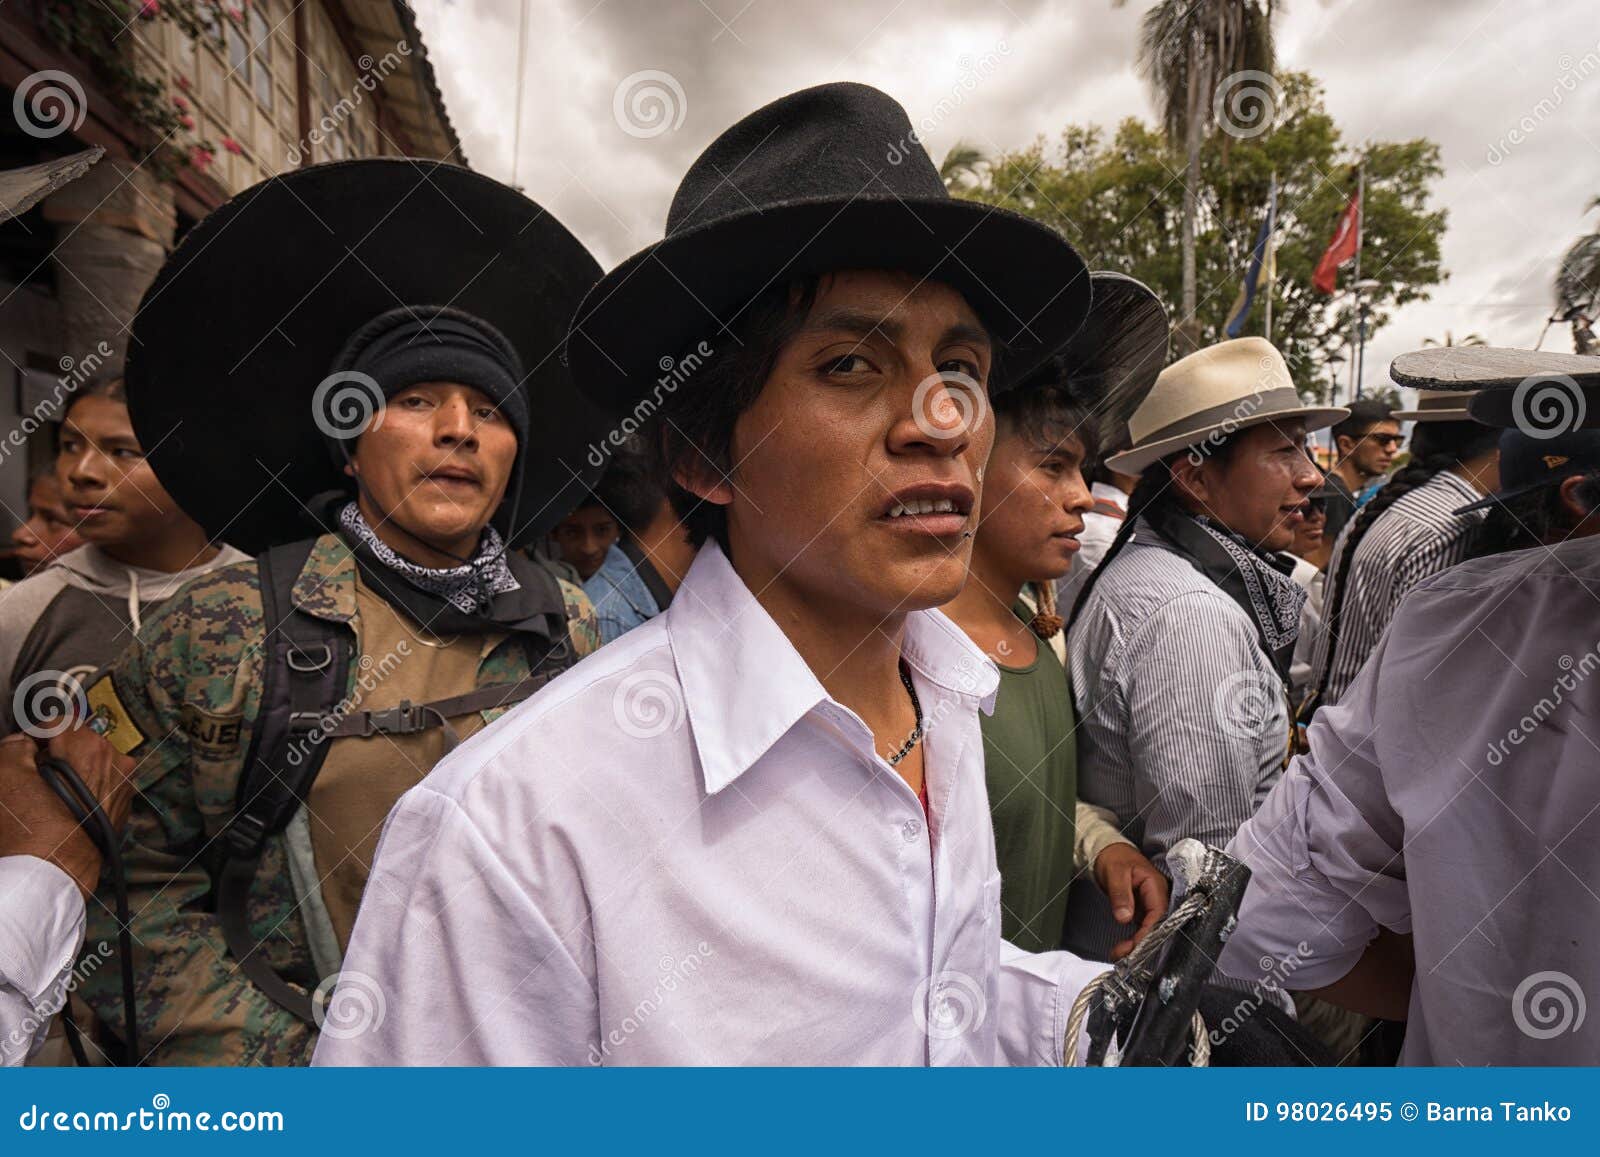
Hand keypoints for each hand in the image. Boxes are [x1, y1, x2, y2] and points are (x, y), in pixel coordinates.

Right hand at [0, 727, 135, 899]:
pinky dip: (85, 789)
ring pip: (92, 764)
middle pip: (79, 742)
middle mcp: (115, 761)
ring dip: (72, 771)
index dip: (34, 734)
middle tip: (34, 774)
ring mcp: (123, 785)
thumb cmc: (31, 826)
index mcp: (88, 746)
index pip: (57, 722)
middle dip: (56, 753)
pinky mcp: (123, 807)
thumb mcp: (6, 777)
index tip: (23, 747)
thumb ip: (13, 747)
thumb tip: (22, 741)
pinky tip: (65, 807)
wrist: (54, 871)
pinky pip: (102, 785)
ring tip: (49, 794)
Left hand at [1092, 842, 1169, 960]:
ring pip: (1150, 929)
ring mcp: (1150, 905)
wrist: (1109, 852)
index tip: (1135, 946)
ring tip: (1119, 955)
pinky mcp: (1143, 911)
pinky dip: (1134, 940)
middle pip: (1157, 925)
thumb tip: (1124, 918)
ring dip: (1137, 945)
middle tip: (1123, 955)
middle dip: (1142, 943)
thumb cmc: (1114, 858)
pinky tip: (1122, 949)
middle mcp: (1157, 897)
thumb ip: (1120, 894)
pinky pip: (1142, 928)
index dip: (1149, 932)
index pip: (1158, 913)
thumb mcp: (1115, 872)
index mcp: (1156, 885)